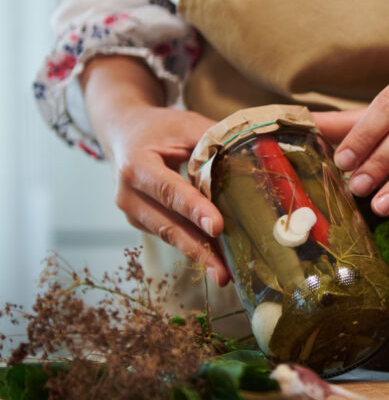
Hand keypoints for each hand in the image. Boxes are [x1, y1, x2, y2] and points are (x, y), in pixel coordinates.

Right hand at [82, 56, 229, 286]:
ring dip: (199, 255)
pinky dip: (194, 246)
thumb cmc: (161, 128)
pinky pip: (170, 235)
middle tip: (223, 271)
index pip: (169, 190)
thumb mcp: (186, 125)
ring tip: (224, 274)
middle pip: (167, 224)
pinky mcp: (141, 222)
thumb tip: (254, 156)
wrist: (125, 132)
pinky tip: (217, 258)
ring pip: (169, 236)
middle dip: (198, 249)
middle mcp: (128, 193)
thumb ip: (213, 142)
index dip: (194, 209)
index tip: (217, 227)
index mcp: (136, 164)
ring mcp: (132, 212)